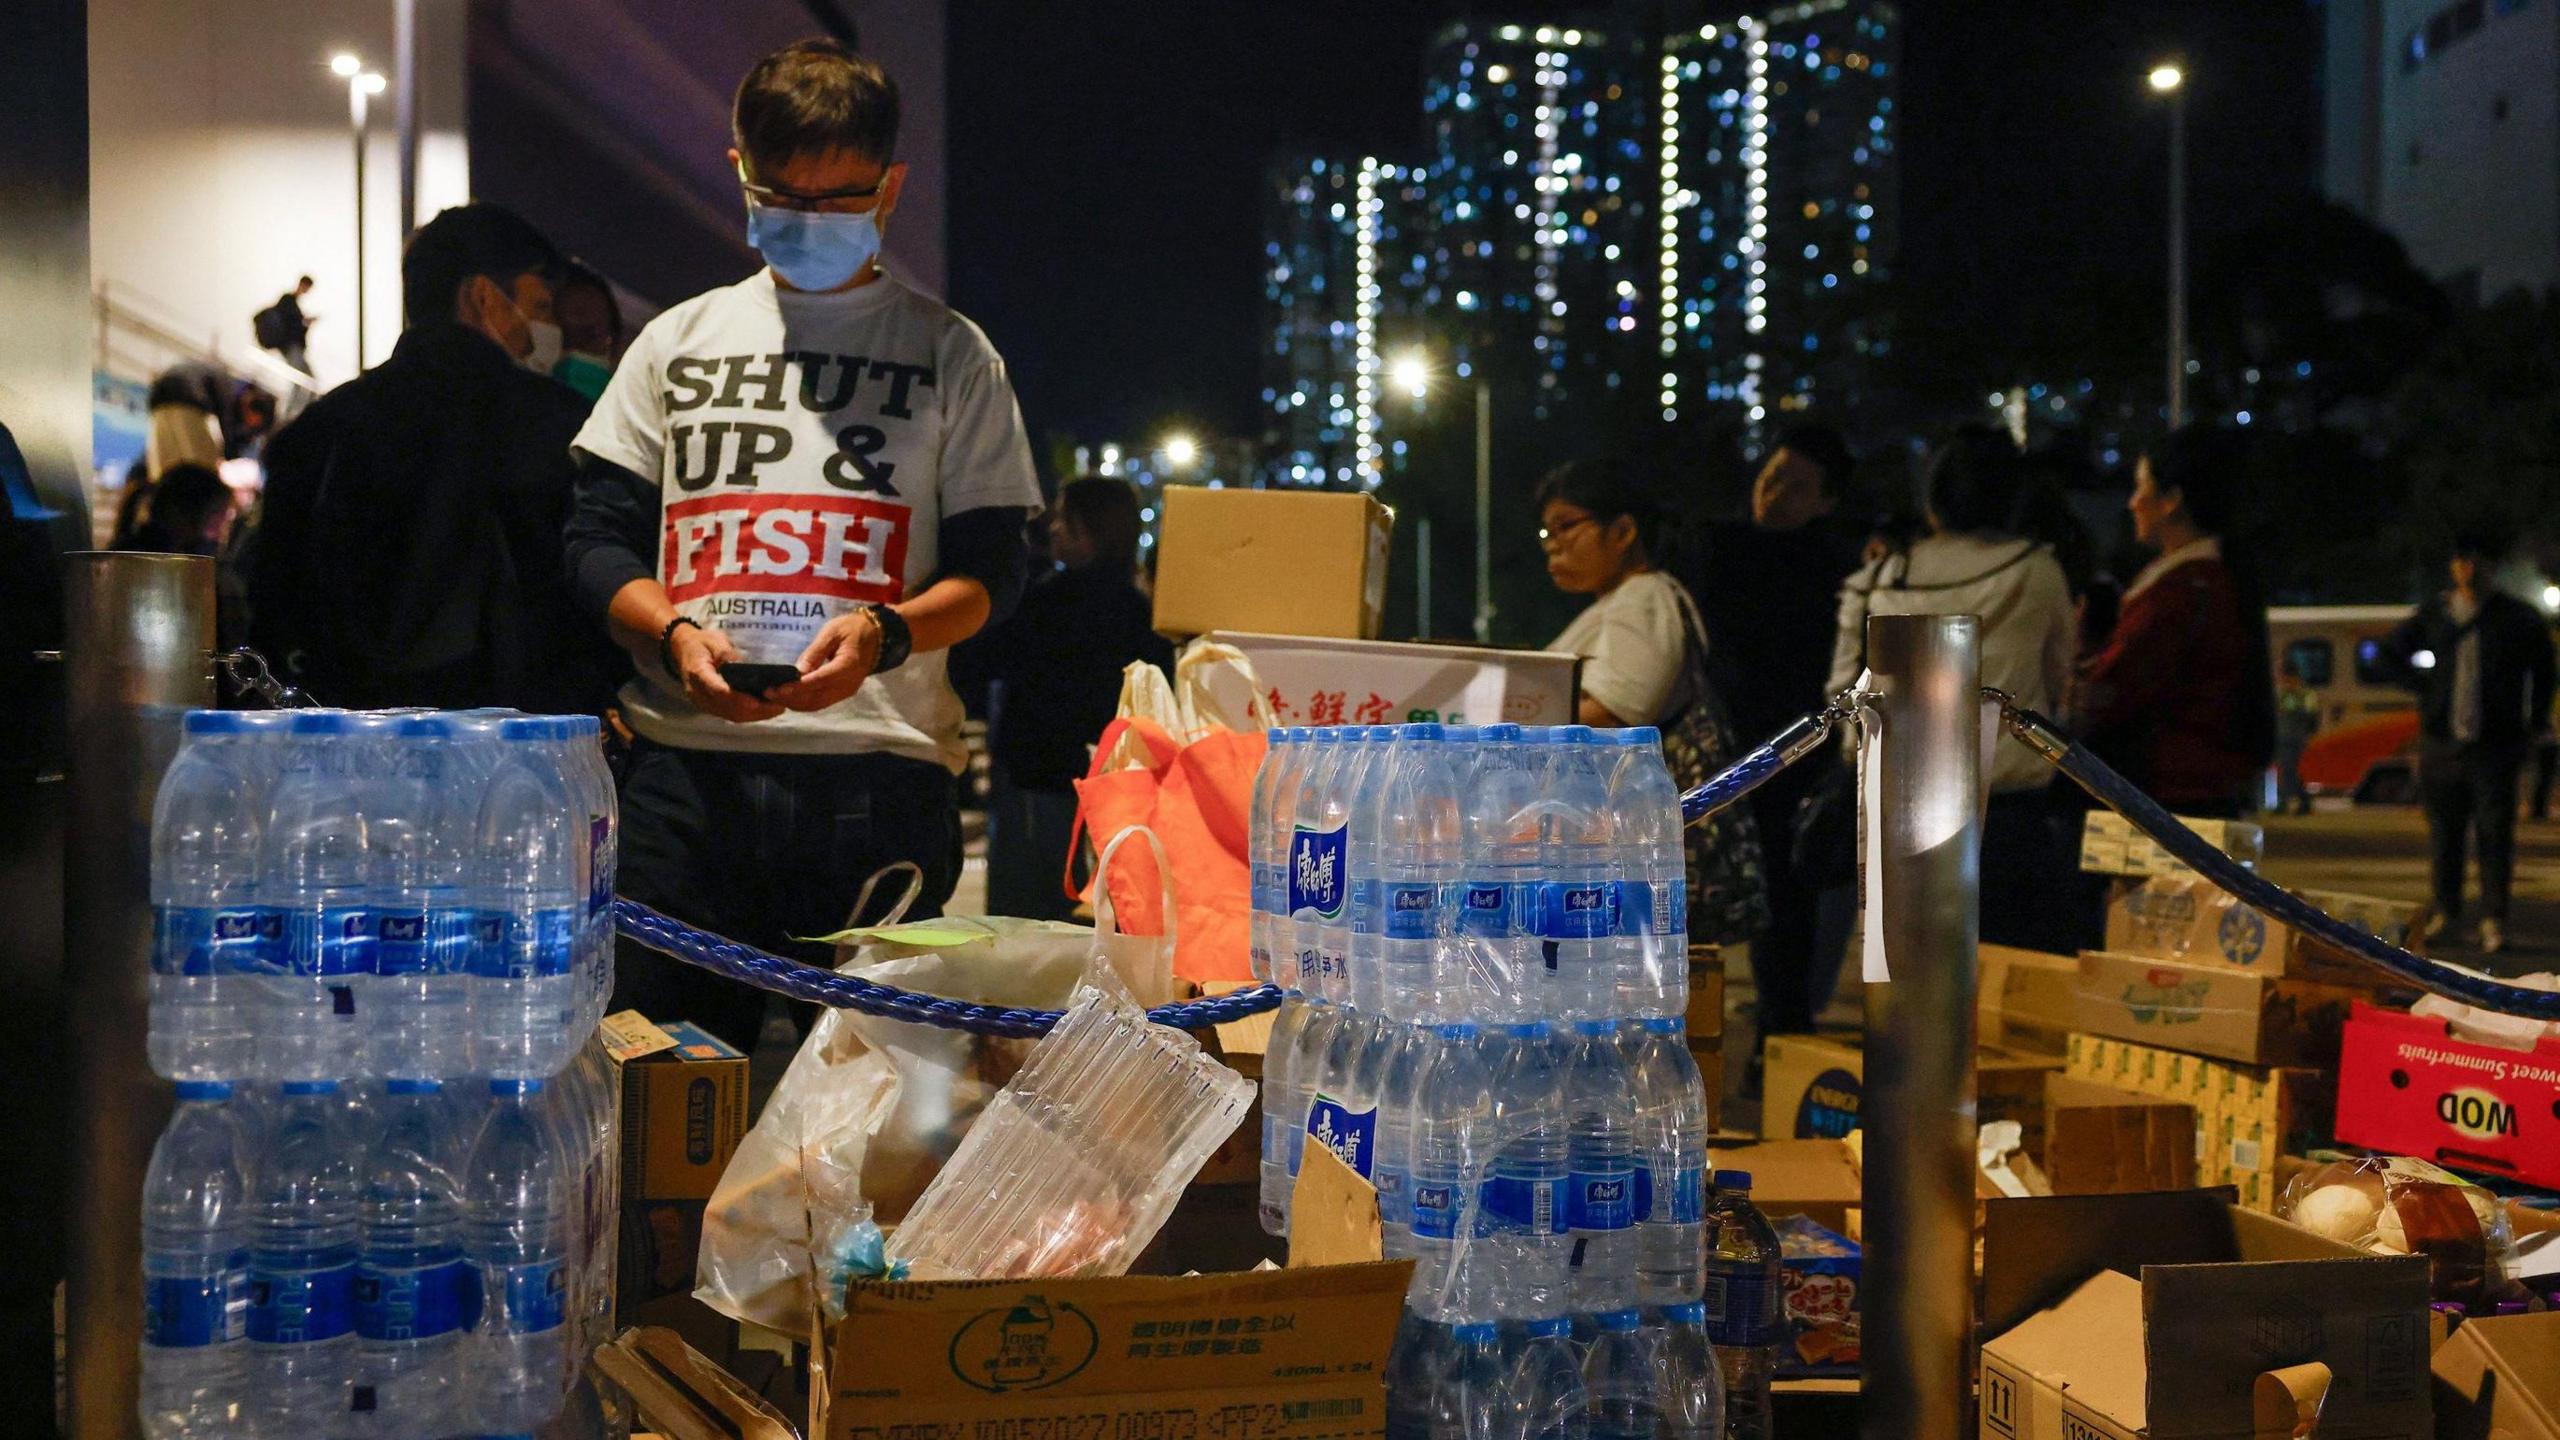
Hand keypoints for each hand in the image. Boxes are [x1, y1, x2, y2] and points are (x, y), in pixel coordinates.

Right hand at [670, 623, 784, 723]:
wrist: (683, 650)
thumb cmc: (701, 643)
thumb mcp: (714, 640)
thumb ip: (726, 652)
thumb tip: (742, 664)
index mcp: (697, 673)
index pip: (717, 690)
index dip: (737, 698)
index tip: (756, 702)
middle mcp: (698, 693)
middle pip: (727, 708)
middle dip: (754, 710)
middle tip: (778, 706)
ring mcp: (703, 702)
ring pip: (730, 715)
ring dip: (755, 715)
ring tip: (776, 709)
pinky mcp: (710, 707)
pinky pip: (730, 715)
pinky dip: (749, 715)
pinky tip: (765, 710)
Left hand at [770, 609, 882, 712]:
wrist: (877, 637)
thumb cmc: (852, 629)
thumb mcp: (832, 632)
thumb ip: (815, 652)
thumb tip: (798, 671)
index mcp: (847, 666)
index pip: (818, 682)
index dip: (796, 688)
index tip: (776, 689)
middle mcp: (847, 684)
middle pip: (815, 699)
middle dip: (790, 699)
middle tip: (767, 694)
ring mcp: (846, 692)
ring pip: (816, 705)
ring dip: (795, 703)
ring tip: (774, 697)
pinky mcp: (842, 694)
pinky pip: (820, 702)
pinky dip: (803, 702)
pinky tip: (789, 697)